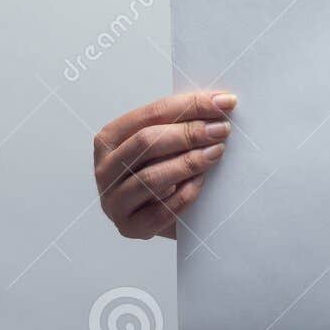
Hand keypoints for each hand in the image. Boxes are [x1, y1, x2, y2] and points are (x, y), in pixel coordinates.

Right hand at [92, 91, 235, 239]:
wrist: (162, 218)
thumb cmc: (163, 170)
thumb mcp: (165, 143)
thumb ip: (181, 122)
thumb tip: (221, 102)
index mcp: (110, 139)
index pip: (151, 114)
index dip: (190, 105)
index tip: (224, 102)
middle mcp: (105, 169)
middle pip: (147, 142)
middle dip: (189, 133)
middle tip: (221, 130)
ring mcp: (113, 201)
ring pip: (151, 177)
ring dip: (189, 162)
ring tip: (216, 153)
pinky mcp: (129, 228)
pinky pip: (160, 210)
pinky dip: (185, 194)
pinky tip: (201, 182)